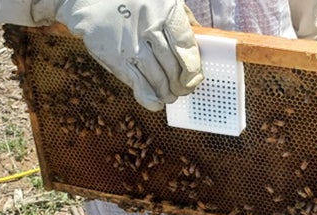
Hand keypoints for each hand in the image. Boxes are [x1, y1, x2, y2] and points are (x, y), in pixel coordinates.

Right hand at [37, 0, 203, 110]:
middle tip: (183, 90)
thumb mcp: (162, 0)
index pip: (186, 46)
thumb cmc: (132, 0)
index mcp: (166, 11)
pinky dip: (147, 96)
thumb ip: (182, 19)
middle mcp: (149, 27)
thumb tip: (201, 39)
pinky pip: (135, 81)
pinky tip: (155, 103)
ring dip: (166, 91)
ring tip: (170, 97)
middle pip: (172, 64)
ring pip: (156, 75)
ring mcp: (131, 43)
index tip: (194, 79)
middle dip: (181, 83)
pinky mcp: (114, 56)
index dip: (193, 68)